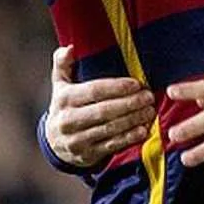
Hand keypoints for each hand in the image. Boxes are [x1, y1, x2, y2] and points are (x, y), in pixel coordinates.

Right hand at [45, 45, 155, 167]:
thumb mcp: (60, 84)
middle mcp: (68, 121)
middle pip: (104, 111)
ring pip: (110, 128)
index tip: (137, 84)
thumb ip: (63, 64)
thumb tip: (69, 48)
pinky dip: (129, 138)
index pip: (94, 91)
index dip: (117, 87)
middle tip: (149, 97)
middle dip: (130, 103)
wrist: (53, 143)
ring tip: (150, 111)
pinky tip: (143, 130)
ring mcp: (77, 140)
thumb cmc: (65, 106)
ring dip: (133, 120)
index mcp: (64, 99)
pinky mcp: (87, 155)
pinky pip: (111, 145)